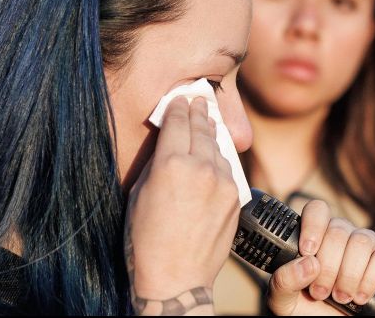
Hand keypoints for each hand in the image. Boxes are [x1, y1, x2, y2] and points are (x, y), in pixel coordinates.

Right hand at [125, 96, 238, 315]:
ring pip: (218, 147)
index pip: (178, 122)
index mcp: (172, 164)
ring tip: (207, 120)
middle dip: (198, 111)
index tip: (179, 98)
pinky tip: (215, 154)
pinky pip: (227, 168)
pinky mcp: (235, 197)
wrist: (176, 277)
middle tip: (198, 99)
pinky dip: (220, 158)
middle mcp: (201, 168)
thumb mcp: (139, 193)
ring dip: (211, 132)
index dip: (178, 107)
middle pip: (201, 128)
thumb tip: (167, 143)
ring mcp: (222, 182)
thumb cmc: (145, 240)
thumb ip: (156, 163)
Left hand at [266, 200, 374, 315]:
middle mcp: (343, 234)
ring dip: (348, 274)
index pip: (317, 209)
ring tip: (341, 297)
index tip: (307, 252)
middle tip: (321, 292)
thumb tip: (307, 263)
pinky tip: (360, 296)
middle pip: (337, 230)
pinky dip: (370, 280)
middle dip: (328, 266)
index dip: (313, 225)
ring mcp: (368, 243)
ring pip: (361, 241)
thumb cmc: (310, 310)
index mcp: (316, 234)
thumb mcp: (285, 300)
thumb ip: (283, 281)